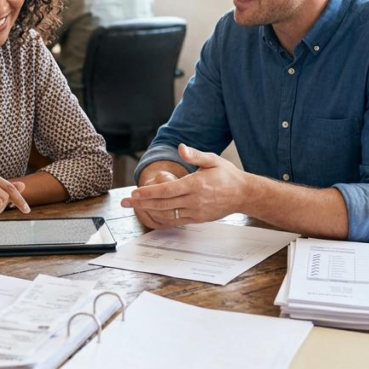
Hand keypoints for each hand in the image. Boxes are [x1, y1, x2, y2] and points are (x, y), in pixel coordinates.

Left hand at [124, 144, 247, 226]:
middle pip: (162, 204)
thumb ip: (195, 155)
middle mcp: (195, 200)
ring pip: (167, 214)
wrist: (243, 194)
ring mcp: (196, 211)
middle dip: (142, 203)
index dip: (149, 192)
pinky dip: (161, 218)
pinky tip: (151, 213)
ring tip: (134, 207)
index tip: (135, 192)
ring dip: (148, 211)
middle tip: (125, 201)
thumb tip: (181, 148)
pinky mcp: (197, 219)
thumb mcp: (213, 159)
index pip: (167, 190)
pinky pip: (175, 221)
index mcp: (196, 184)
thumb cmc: (227, 175)